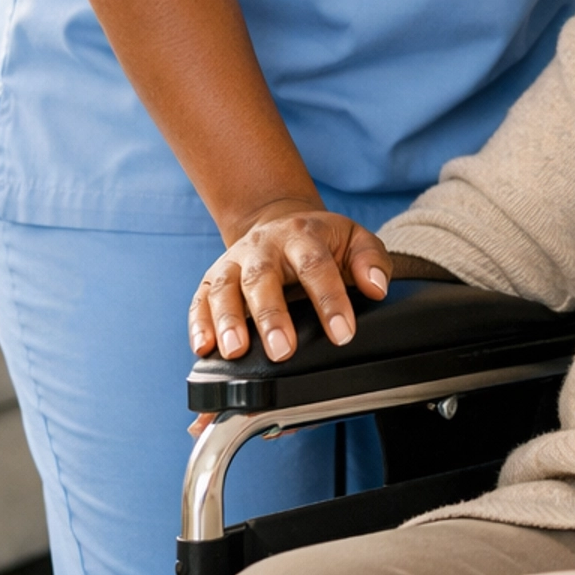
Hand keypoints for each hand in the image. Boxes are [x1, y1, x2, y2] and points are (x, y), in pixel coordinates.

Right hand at [190, 206, 390, 363]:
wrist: (278, 222)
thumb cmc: (321, 241)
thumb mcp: (354, 239)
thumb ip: (371, 260)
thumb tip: (376, 288)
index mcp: (302, 235)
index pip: (316, 266)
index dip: (330, 300)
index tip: (343, 334)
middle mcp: (263, 248)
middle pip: (263, 278)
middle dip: (271, 316)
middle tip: (283, 352)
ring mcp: (233, 263)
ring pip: (224, 289)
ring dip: (228, 322)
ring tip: (235, 352)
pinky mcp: (211, 281)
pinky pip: (199, 301)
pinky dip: (198, 325)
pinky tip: (203, 349)